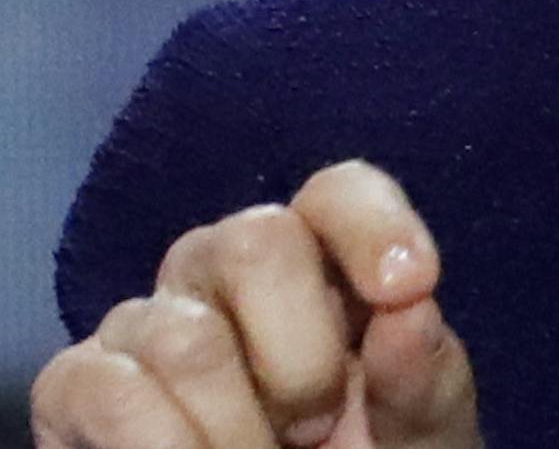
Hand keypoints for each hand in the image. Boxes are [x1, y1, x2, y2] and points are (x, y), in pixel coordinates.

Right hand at [33, 160, 480, 447]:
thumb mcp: (411, 438)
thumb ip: (424, 379)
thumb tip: (414, 308)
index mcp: (320, 262)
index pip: (336, 192)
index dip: (372, 224)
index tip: (410, 285)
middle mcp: (225, 269)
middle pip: (256, 241)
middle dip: (302, 355)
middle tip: (315, 426)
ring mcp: (147, 321)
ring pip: (187, 337)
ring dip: (237, 432)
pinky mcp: (76, 385)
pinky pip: (110, 391)